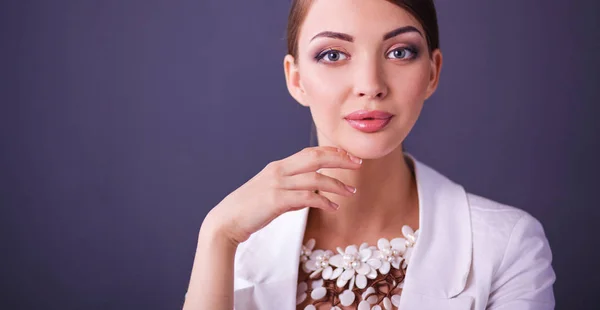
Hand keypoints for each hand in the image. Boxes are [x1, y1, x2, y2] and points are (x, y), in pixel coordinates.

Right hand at [204, 146, 361, 245]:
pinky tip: (333, 207)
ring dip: (337, 184)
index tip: (350, 156)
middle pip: (316, 157)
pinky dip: (323, 201)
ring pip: (315, 178)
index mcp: (278, 166)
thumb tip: (311, 196)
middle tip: (358, 164)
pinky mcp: (276, 200)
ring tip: (351, 192)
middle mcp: (279, 171)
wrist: (226, 220)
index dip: (332, 152)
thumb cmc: (250, 209)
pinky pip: (307, 197)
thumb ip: (291, 190)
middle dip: (340, 159)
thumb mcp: (271, 193)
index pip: (310, 152)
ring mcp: (277, 184)